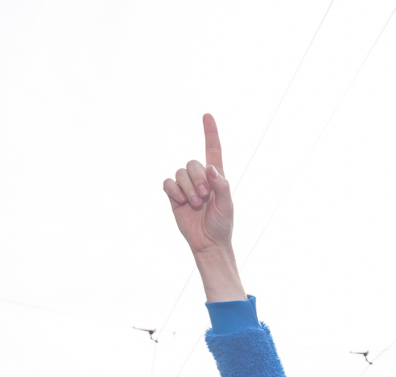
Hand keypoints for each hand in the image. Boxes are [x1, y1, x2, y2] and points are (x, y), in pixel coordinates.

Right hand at [164, 114, 233, 256]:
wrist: (208, 242)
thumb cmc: (221, 224)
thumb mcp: (227, 205)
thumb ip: (222, 185)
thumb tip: (210, 168)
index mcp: (216, 176)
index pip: (213, 149)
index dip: (210, 132)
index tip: (207, 115)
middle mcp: (200, 178)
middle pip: (192, 162)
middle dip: (197, 179)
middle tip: (203, 197)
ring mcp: (186, 187)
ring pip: (180, 173)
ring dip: (187, 188)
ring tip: (195, 204)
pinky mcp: (174, 196)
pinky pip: (168, 183)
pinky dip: (174, 191)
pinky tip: (181, 202)